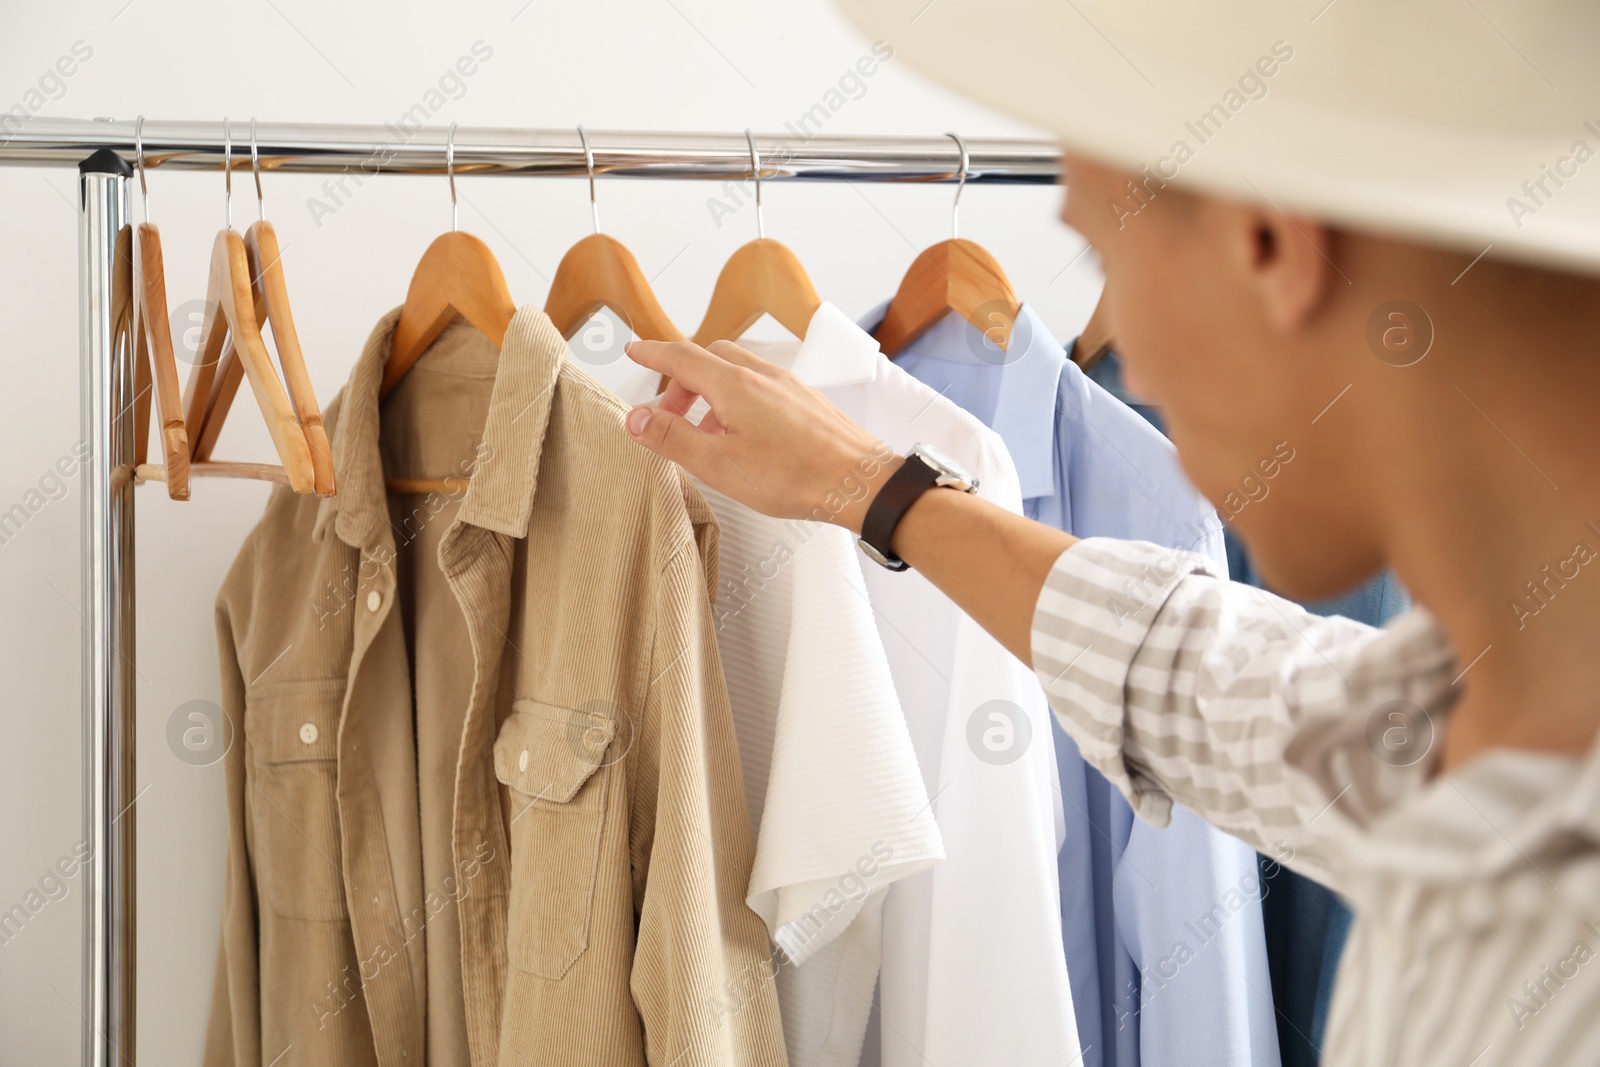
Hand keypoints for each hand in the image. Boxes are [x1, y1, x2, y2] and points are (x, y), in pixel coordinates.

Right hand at [622, 339, 901, 533]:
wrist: (859, 481)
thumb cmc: (795, 476)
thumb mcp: (719, 464)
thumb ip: (673, 438)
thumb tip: (635, 418)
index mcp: (734, 385)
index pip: (682, 357)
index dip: (653, 353)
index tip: (634, 351)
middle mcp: (762, 376)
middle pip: (709, 358)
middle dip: (681, 378)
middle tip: (667, 412)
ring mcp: (787, 385)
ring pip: (737, 371)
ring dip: (710, 390)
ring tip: (703, 431)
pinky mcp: (805, 400)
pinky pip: (761, 385)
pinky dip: (738, 398)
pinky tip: (742, 434)